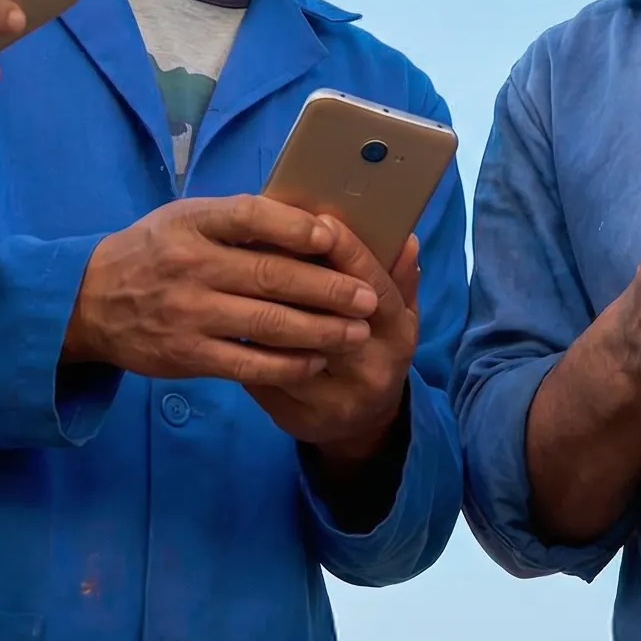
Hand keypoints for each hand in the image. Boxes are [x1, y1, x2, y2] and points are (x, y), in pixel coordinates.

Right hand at [63, 197, 383, 391]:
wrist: (91, 300)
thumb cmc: (154, 251)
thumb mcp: (185, 219)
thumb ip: (236, 221)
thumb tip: (304, 220)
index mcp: (195, 222)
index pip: (250, 216)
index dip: (294, 225)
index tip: (332, 236)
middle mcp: (193, 265)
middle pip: (271, 275)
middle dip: (327, 287)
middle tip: (366, 297)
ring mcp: (190, 312)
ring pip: (267, 323)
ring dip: (319, 330)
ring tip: (356, 331)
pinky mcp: (188, 355)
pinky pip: (247, 363)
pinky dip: (286, 365)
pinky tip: (315, 362)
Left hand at [256, 229, 422, 461]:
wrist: (364, 422)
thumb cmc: (378, 347)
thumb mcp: (399, 314)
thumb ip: (399, 277)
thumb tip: (406, 238)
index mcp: (397, 337)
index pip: (373, 288)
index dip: (348, 252)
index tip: (322, 218)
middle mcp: (369, 372)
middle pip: (325, 318)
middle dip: (295, 275)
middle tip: (268, 236)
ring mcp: (331, 402)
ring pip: (287, 348)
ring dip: (262, 308)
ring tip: (242, 268)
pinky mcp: (296, 420)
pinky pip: (263, 375)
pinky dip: (247, 344)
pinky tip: (233, 316)